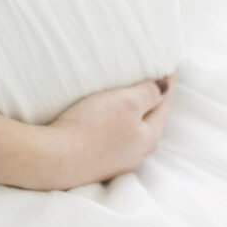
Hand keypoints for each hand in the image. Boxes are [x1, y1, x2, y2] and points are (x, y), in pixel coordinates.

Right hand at [26, 71, 178, 191]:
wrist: (56, 159)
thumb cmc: (91, 127)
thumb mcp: (126, 103)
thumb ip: (148, 93)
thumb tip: (165, 87)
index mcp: (150, 136)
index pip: (165, 102)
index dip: (168, 81)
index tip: (170, 64)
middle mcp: (139, 152)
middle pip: (152, 118)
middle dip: (154, 98)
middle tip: (154, 77)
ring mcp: (119, 161)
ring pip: (135, 129)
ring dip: (136, 112)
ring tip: (132, 95)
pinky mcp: (100, 162)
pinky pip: (118, 138)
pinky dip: (120, 124)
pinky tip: (110, 120)